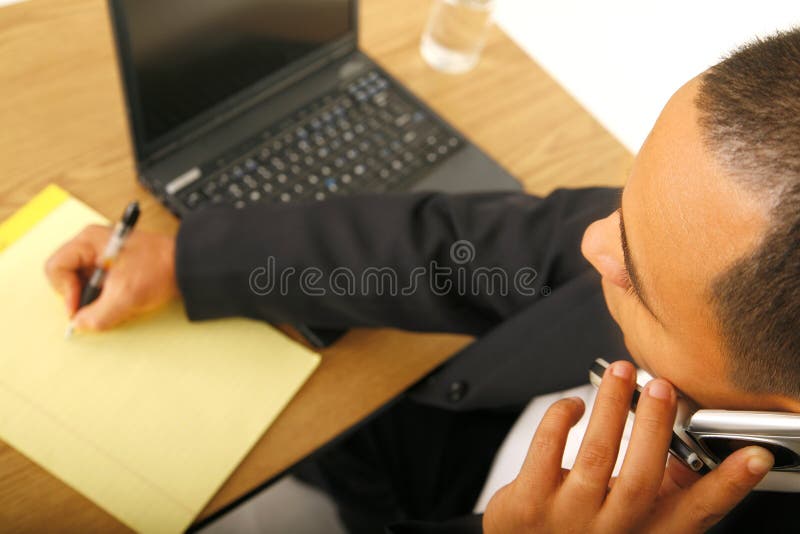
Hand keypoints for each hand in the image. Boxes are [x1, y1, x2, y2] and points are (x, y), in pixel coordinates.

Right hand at [45, 224, 178, 331]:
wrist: (188, 267)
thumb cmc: (161, 269)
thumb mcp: (125, 297)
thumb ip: (97, 315)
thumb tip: (80, 324)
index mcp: (89, 241)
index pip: (56, 267)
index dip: (64, 291)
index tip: (79, 308)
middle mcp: (92, 243)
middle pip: (66, 275)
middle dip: (80, 295)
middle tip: (97, 307)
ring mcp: (103, 253)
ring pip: (81, 281)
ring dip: (94, 297)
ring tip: (114, 301)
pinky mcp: (114, 264)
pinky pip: (97, 283)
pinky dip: (104, 295)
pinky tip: (120, 298)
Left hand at [483, 360, 773, 533]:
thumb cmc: (580, 533)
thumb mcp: (628, 522)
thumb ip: (657, 492)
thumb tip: (688, 448)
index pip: (695, 514)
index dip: (727, 486)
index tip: (753, 456)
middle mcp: (610, 530)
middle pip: (640, 479)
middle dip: (654, 428)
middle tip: (661, 388)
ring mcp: (566, 518)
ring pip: (594, 455)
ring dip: (610, 407)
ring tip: (620, 373)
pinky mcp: (526, 504)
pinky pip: (546, 448)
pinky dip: (560, 418)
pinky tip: (573, 405)